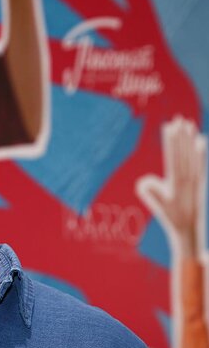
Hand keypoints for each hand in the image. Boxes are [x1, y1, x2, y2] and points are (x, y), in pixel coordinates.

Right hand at [138, 116, 205, 260]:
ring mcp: (195, 179)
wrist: (188, 228)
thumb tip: (146, 180)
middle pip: (184, 152)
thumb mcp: (156, 205)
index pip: (173, 157)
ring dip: (190, 139)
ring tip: (189, 124)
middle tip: (179, 119)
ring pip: (193, 155)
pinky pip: (200, 163)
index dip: (171, 142)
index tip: (169, 127)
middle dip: (181, 136)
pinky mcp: (199, 181)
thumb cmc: (169, 216)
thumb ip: (149, 190)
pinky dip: (201, 151)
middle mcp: (189, 178)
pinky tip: (201, 140)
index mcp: (177, 183)